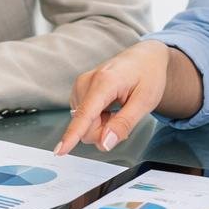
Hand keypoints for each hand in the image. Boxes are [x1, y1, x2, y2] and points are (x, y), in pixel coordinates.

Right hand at [56, 40, 171, 154]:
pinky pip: (83, 118)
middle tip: (123, 118)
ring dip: (101, 125)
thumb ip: (124, 124)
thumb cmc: (148, 75)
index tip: (60, 150)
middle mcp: (86, 82)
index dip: (72, 135)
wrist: (144, 58)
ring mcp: (80, 86)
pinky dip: (97, 119)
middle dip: (103, 132)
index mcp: (104, 81)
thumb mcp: (145, 102)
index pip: (85, 114)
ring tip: (117, 109)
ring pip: (83, 125)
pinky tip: (109, 107)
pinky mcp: (78, 91)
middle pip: (85, 126)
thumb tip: (104, 143)